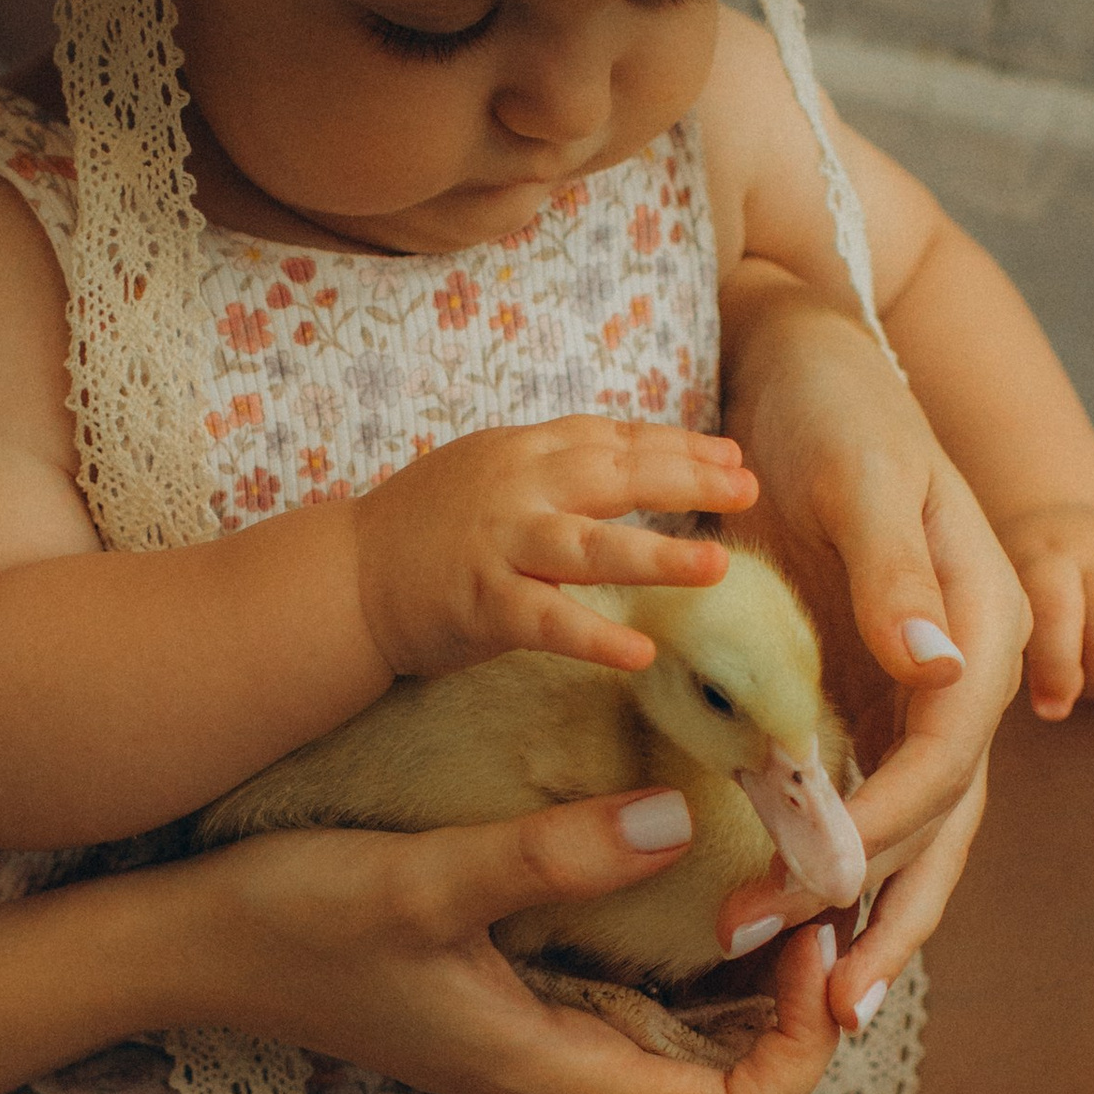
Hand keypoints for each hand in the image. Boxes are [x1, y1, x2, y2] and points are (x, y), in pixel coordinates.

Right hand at [174, 795, 841, 1093]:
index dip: (800, 1042)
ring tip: (782, 881)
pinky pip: (645, 1012)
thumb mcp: (422, 878)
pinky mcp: (519, 1010)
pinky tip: (703, 877)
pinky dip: (696, 964)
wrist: (189, 945)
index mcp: (549, 1074)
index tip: (806, 936)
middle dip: (800, 1012)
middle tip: (821, 896)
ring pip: (695, 1055)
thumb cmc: (293, 918)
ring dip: (754, 988)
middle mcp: (558, 1078)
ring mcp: (540, 1049)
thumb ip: (548, 857)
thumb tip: (676, 822)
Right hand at [348, 419, 756, 680]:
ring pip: (589, 546)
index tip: (731, 459)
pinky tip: (638, 653)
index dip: (676, 447)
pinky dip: (593, 638)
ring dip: (656, 556)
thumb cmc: (428, 529)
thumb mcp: (494, 475)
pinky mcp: (480, 602)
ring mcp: (499, 544)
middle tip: (747, 491)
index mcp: (523, 451)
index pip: (613, 440)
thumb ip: (558, 468)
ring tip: (717, 568)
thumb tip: (639, 466)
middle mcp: (516, 488)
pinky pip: (546, 621)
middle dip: (686, 482)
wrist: (346, 577)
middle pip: (614, 476)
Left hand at [717, 290, 1028, 1026]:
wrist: (803, 361)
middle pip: (949, 815)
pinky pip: (867, 800)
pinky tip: (802, 928)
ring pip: (920, 828)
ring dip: (873, 913)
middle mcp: (966, 667)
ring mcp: (919, 689)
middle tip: (820, 992)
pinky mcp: (869, 696)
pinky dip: (843, 867)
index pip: (951, 752)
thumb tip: (940, 669)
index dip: (892, 826)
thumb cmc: (835, 405)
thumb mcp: (862, 476)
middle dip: (885, 905)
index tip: (820, 884)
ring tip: (826, 1000)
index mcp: (984, 619)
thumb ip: (898, 574)